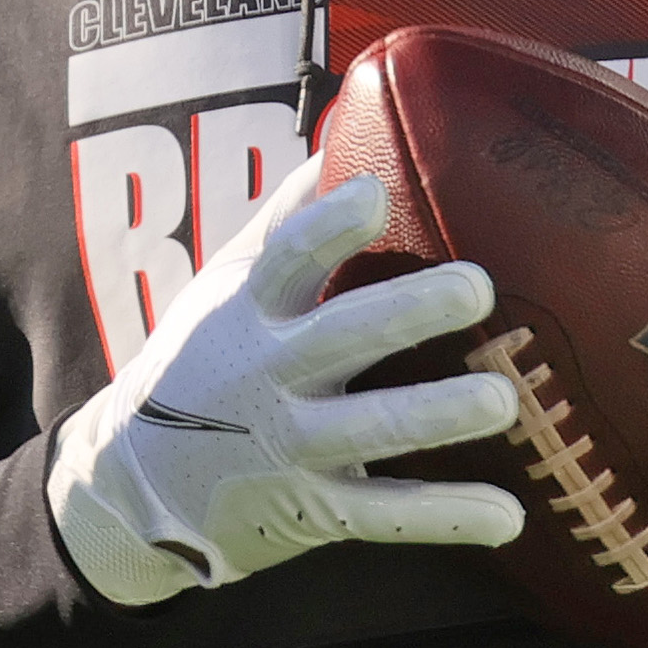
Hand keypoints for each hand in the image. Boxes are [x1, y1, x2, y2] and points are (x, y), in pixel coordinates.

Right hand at [47, 161, 525, 607]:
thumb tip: (351, 130)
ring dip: (437, 414)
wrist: (136, 481)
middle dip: (409, 313)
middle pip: (342, 337)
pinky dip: (448, 518)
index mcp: (251, 310)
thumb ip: (287, 218)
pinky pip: (385, 515)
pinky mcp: (314, 510)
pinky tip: (510, 516)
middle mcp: (268, 374)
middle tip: (478, 288)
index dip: (329, 226)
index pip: (287, 258)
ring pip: (371, 430)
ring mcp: (291, 446)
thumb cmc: (204, 358)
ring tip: (504, 400)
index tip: (375, 194)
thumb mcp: (226, 282)